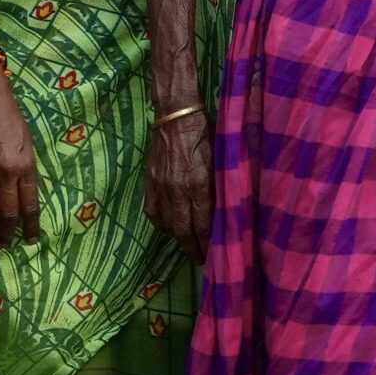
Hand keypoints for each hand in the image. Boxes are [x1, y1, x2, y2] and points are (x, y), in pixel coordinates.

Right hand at [0, 65, 40, 249]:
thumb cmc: (11, 117)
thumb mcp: (28, 142)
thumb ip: (27, 169)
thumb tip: (25, 194)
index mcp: (26, 167)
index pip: (30, 205)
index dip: (31, 226)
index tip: (32, 239)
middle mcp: (6, 173)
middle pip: (7, 214)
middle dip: (7, 234)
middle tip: (5, 245)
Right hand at [146, 112, 214, 257]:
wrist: (176, 114)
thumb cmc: (205, 133)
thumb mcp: (220, 159)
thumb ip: (220, 186)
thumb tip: (225, 210)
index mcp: (198, 184)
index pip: (202, 224)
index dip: (207, 243)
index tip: (213, 256)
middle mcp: (177, 190)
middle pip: (183, 230)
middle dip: (192, 248)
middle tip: (199, 260)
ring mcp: (161, 187)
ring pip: (167, 223)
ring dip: (177, 238)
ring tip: (186, 246)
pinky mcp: (150, 181)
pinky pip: (152, 211)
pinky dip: (161, 223)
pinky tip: (168, 227)